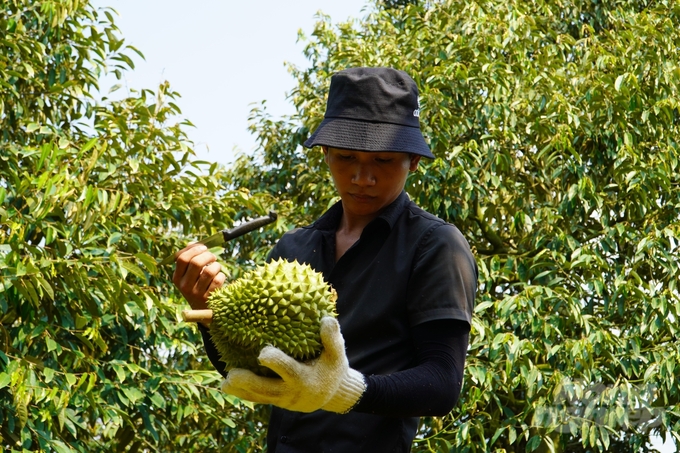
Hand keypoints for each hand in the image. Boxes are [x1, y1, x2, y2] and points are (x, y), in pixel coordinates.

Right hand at [172, 243, 225, 309]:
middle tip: (213, 257)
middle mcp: (184, 286)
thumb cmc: (197, 286)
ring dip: (216, 266)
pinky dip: (221, 275)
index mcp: (177, 278)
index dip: (194, 249)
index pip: (181, 258)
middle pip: (196, 262)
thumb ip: (190, 259)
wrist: (203, 311)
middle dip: (208, 255)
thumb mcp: (189, 275)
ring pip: (209, 271)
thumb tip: (193, 243)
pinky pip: (218, 279)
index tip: (204, 248)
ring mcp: (196, 293)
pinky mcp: (208, 298)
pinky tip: (219, 277)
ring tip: (216, 268)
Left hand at [221, 317, 365, 413]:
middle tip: (232, 374)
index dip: (276, 362)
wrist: (332, 394)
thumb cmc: (332, 368)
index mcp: (305, 379)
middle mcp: (290, 392)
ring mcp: (281, 399)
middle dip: (249, 383)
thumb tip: (327, 319)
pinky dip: (242, 393)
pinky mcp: (275, 401)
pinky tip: (227, 385)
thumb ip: (332, 338)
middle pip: (267, 389)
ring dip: (240, 391)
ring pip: (258, 397)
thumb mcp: (338, 355)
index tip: (263, 352)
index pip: (288, 371)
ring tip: (224, 383)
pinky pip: (257, 399)